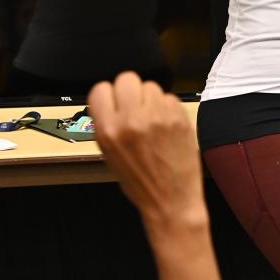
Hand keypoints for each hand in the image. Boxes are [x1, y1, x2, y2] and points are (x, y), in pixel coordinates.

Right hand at [87, 72, 205, 229]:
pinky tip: (168, 126)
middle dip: (131, 91)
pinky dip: (168, 108)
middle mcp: (131, 120)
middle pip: (126, 78)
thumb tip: (112, 100)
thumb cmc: (140, 183)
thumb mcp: (110, 155)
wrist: (171, 201)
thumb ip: (109, 124)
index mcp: (108, 131)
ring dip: (151, 99)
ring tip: (154, 121)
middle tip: (136, 107)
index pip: (100, 89)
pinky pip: (169, 97)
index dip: (109, 95)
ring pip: (151, 86)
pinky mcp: (179, 117)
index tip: (115, 102)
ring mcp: (157, 117)